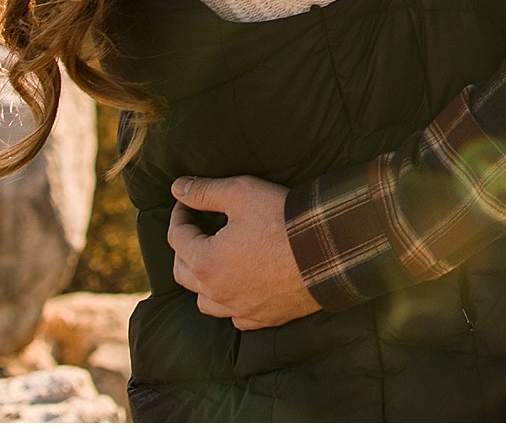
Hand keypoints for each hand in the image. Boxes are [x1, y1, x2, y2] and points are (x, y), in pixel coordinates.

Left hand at [167, 175, 321, 330]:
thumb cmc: (283, 220)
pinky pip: (236, 317)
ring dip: (201, 282)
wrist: (329, 251)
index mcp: (205, 261)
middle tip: (194, 229)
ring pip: (204, 302)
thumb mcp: (242, 193)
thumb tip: (177, 187)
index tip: (186, 202)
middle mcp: (215, 292)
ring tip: (212, 264)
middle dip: (182, 248)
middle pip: (182, 272)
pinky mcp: (263, 318)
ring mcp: (239, 309)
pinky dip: (231, 303)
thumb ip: (206, 191)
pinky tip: (239, 290)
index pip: (177, 236)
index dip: (179, 215)